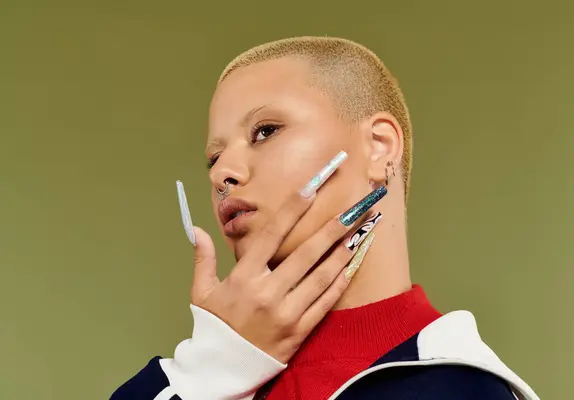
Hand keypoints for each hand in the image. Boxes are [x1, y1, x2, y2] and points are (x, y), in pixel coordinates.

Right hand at [190, 183, 383, 363]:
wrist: (221, 369)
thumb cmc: (213, 326)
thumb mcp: (201, 292)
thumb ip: (203, 259)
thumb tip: (198, 230)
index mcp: (243, 278)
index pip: (271, 236)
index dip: (292, 210)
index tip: (310, 189)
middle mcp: (266, 292)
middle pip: (305, 253)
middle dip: (331, 229)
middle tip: (353, 210)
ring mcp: (285, 313)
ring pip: (320, 277)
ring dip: (342, 253)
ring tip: (360, 234)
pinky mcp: (299, 331)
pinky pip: (324, 304)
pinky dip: (339, 284)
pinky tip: (351, 267)